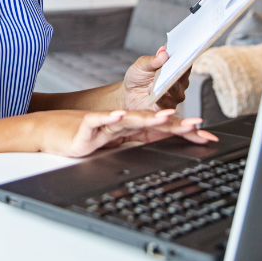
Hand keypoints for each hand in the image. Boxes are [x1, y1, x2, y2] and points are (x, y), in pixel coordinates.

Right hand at [33, 109, 216, 157]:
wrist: (54, 133)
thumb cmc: (85, 139)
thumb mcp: (117, 144)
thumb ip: (139, 143)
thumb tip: (164, 145)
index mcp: (132, 129)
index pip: (163, 129)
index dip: (185, 131)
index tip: (207, 137)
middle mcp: (123, 122)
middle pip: (153, 122)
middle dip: (176, 124)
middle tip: (198, 124)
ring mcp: (106, 122)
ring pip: (130, 119)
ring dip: (148, 118)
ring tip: (166, 116)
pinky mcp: (88, 124)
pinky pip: (101, 120)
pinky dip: (111, 117)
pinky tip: (121, 115)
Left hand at [120, 47, 190, 111]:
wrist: (127, 94)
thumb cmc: (138, 77)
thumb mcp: (142, 65)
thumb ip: (153, 60)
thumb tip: (163, 52)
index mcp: (175, 69)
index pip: (185, 63)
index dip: (185, 57)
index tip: (183, 52)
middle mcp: (179, 83)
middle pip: (182, 77)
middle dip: (178, 72)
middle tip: (174, 67)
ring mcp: (174, 96)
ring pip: (177, 91)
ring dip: (168, 86)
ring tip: (157, 81)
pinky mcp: (165, 108)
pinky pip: (167, 104)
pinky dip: (161, 98)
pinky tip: (152, 91)